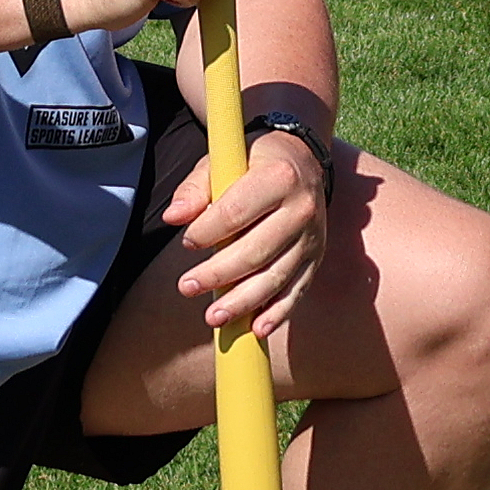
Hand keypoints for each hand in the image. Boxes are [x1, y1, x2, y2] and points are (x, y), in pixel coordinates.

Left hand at [162, 124, 331, 348]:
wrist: (303, 161)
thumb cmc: (254, 161)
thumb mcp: (224, 160)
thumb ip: (196, 188)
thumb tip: (173, 217)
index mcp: (279, 177)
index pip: (238, 212)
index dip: (209, 231)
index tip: (187, 243)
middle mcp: (302, 209)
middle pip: (257, 251)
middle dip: (219, 274)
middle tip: (187, 287)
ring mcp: (312, 237)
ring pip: (276, 277)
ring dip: (243, 302)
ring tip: (213, 318)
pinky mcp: (316, 258)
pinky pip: (297, 290)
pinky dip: (278, 313)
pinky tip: (256, 330)